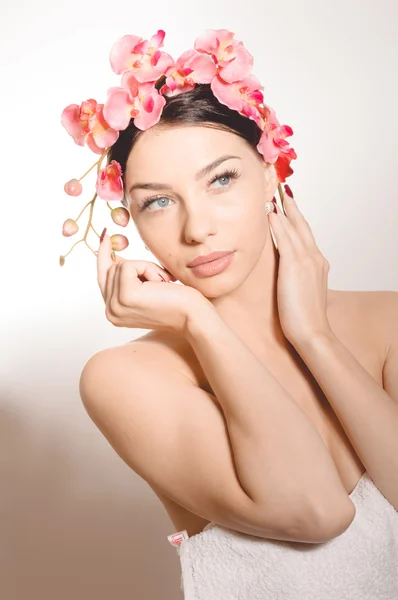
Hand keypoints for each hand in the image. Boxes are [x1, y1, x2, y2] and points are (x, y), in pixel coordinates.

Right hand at [96, 233, 206, 334]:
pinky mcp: (126, 295)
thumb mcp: (146, 290)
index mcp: (114, 312)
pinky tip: (161, 284)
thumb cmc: (177, 302)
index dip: (103, 256)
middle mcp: (111, 312)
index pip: (102, 278)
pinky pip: (130, 265)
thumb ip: (128, 279)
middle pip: (112, 268)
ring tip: (162, 285)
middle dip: (138, 267)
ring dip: (147, 268)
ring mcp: (115, 306)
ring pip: (122, 265)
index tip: (105, 236)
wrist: (193, 316)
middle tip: (161, 281)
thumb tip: (115, 257)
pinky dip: (148, 268)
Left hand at [267, 186, 333, 346]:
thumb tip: (285, 273)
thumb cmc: (304, 318)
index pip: (305, 235)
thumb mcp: (301, 292)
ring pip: (294, 228)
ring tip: (273, 196)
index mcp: (318, 264)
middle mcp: (315, 258)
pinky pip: (285, 239)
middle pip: (303, 225)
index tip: (288, 206)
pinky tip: (270, 214)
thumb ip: (295, 278)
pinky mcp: (295, 266)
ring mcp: (307, 260)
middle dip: (292, 207)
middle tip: (283, 190)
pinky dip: (278, 225)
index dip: (296, 219)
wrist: (312, 332)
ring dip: (283, 210)